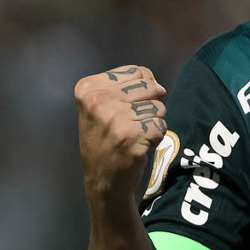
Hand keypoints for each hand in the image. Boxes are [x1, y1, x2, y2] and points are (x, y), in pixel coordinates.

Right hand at [75, 65, 167, 201]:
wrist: (102, 178)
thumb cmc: (105, 139)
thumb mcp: (103, 106)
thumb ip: (128, 86)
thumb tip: (158, 85)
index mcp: (88, 88)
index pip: (136, 71)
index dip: (142, 88)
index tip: (126, 106)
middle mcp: (98, 100)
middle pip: (149, 86)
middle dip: (149, 104)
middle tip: (132, 123)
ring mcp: (115, 118)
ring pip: (158, 106)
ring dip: (153, 122)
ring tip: (135, 134)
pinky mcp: (131, 136)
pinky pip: (162, 125)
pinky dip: (157, 136)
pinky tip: (140, 145)